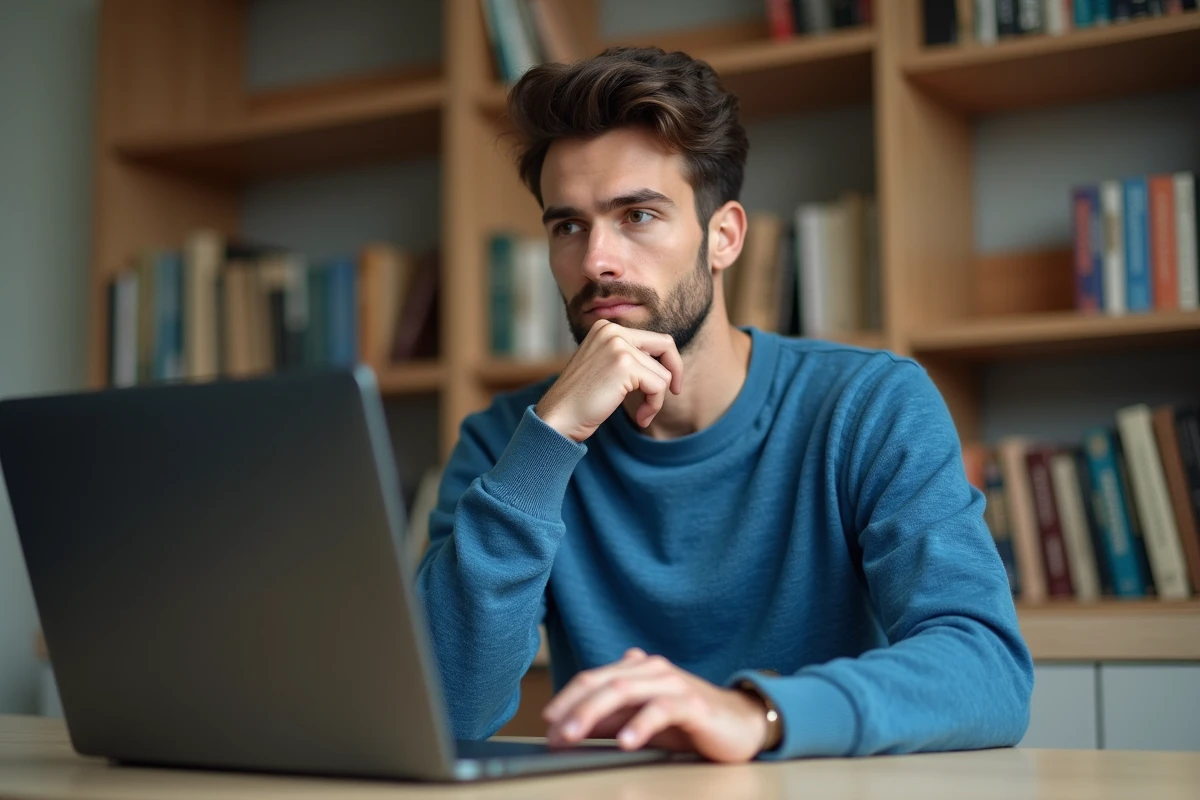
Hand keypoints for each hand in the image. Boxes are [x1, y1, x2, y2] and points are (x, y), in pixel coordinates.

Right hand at [534, 321, 682, 441]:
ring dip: (656, 399)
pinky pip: (659, 386)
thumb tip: (667, 363)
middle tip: (675, 392)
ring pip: (663, 373)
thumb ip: (629, 357)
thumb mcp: (604, 367)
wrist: (557, 418)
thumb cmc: (581, 400)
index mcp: (606, 328)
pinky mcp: (624, 365)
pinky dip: (654, 406)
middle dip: (674, 371)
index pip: (654, 339)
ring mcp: (618, 346)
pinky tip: (641, 419)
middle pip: (666, 345)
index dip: (667, 362)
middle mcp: (612, 331)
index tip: (668, 385)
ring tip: (641, 415)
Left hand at [542, 648, 769, 762]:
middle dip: (572, 706)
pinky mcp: (692, 703)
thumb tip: (568, 730)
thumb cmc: (688, 722)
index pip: (592, 679)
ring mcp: (671, 683)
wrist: (741, 723)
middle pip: (603, 681)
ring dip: (594, 713)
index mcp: (636, 668)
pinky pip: (661, 709)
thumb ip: (608, 721)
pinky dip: (640, 725)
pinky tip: (625, 741)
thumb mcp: (640, 722)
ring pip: (624, 690)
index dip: (566, 701)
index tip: (547, 725)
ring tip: (573, 734)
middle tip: (553, 731)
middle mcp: (651, 669)